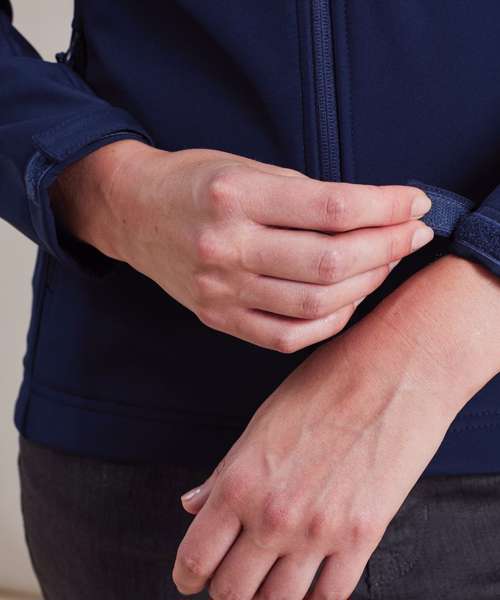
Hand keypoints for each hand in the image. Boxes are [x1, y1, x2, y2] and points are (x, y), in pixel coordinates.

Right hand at [51, 140, 432, 350]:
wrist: (135, 214)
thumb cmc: (194, 183)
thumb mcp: (246, 168)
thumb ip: (306, 195)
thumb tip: (371, 216)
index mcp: (235, 196)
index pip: (332, 208)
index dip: (386, 207)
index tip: (414, 203)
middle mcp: (226, 246)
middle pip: (330, 262)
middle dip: (388, 247)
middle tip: (412, 234)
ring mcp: (220, 290)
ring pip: (315, 303)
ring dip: (366, 284)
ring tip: (385, 263)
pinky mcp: (218, 318)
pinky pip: (288, 336)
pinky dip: (330, 321)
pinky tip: (349, 300)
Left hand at [173, 255, 499, 599]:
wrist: (390, 375)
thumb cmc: (323, 388)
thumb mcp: (261, 423)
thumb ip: (224, 472)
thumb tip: (192, 504)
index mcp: (240, 483)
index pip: (197, 558)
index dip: (187, 576)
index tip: (189, 578)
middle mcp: (274, 515)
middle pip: (231, 592)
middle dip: (224, 588)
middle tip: (230, 575)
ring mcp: (319, 531)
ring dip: (265, 597)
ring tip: (267, 580)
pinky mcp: (362, 537)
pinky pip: (330, 595)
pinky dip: (313, 596)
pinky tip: (308, 581)